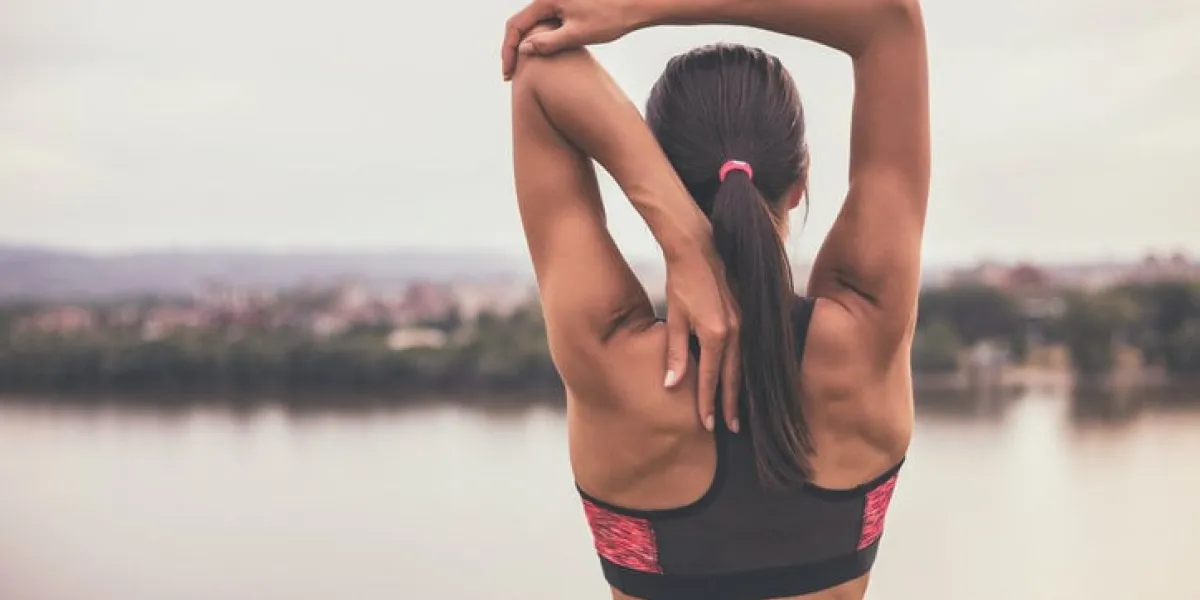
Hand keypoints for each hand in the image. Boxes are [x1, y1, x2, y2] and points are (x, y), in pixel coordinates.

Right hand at [501, 0, 645, 80]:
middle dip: (513, 50)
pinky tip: (541, 58)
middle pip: (520, 23)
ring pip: (532, 24)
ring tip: (522, 71)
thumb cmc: (612, 17)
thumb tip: (523, 50)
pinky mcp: (566, 6)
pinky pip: (544, 23)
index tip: (508, 74)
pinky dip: (538, 39)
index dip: (508, 52)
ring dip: (524, 45)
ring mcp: (557, 0)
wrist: (637, 3)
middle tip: (510, 76)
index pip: (515, 25)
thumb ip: (549, 42)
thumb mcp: (579, 34)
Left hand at [664, 241, 741, 432]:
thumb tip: (671, 385)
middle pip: (733, 376)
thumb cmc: (681, 281)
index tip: (708, 424)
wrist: (698, 248)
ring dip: (739, 388)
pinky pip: (745, 349)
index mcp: (715, 334)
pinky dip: (742, 367)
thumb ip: (675, 354)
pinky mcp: (745, 313)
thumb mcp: (673, 319)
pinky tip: (740, 376)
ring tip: (738, 410)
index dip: (708, 403)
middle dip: (731, 404)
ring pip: (742, 364)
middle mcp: (735, 330)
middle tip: (730, 428)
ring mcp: (744, 321)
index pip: (711, 378)